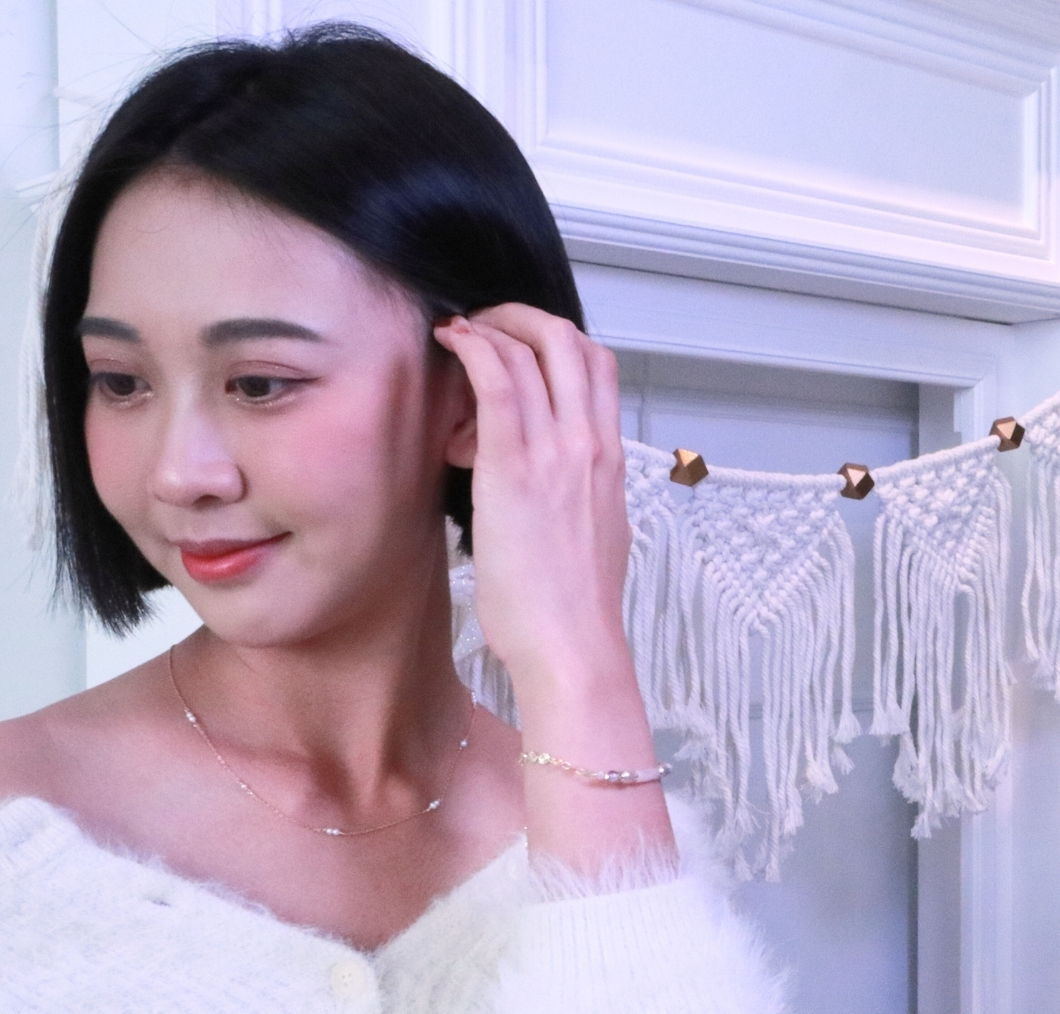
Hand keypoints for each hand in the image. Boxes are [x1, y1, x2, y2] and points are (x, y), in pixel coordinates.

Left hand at [432, 304, 673, 872]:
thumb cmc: (572, 612)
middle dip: (525, 319)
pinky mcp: (515, 467)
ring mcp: (557, 452)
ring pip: (538, 347)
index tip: (517, 350)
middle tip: (485, 328)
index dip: (556, 343)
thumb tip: (549, 491)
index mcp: (610, 463)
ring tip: (458, 336)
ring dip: (493, 326)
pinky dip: (474, 347)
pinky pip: (499, 379)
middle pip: (573, 341)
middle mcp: (590, 446)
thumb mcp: (589, 539)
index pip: (598, 368)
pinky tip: (450, 342)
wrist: (572, 649)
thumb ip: (576, 501)